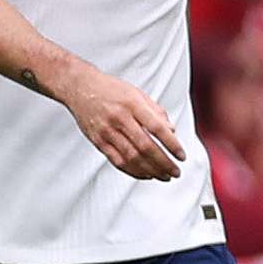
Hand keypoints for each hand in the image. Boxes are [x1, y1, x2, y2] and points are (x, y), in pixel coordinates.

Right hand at [49, 62, 185, 179]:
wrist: (80, 87)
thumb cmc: (111, 89)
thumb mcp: (137, 93)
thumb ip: (156, 111)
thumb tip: (172, 131)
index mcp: (132, 104)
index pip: (156, 128)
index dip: (171, 144)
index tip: (181, 156)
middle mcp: (119, 118)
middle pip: (145, 146)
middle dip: (163, 163)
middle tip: (176, 172)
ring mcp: (107, 131)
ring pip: (132, 157)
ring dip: (151, 170)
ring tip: (164, 176)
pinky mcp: (98, 141)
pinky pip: (117, 161)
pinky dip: (134, 171)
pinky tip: (146, 174)